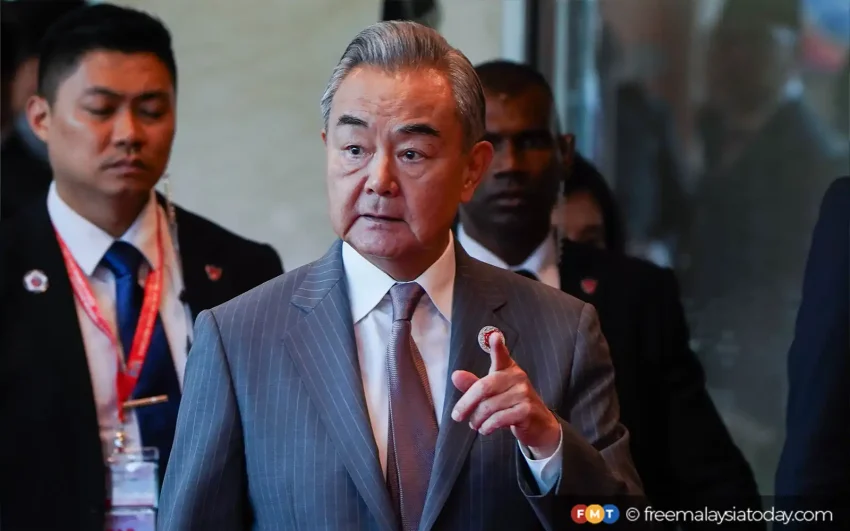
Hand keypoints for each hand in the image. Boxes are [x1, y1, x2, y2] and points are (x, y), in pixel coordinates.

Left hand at [450, 331, 560, 458]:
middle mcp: (517, 377)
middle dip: (466, 404)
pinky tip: (485, 429)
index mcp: (508, 369)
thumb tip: (455, 375)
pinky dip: (488, 426)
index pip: (501, 356)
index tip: (494, 336)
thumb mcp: (491, 394)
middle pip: (484, 387)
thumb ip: (473, 385)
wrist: (538, 425)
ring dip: (477, 419)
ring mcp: (523, 393)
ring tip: (474, 424)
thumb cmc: (510, 405)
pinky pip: (499, 419)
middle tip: (457, 416)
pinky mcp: (527, 410)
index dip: (497, 346)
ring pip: (489, 406)